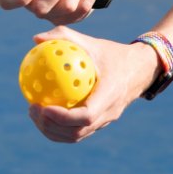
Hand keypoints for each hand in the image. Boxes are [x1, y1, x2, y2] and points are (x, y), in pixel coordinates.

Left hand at [27, 26, 161, 142]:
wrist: (140, 69)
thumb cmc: (112, 53)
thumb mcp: (91, 42)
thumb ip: (64, 37)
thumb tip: (35, 39)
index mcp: (110, 95)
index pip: (86, 116)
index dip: (63, 117)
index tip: (43, 107)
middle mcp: (109, 113)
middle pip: (77, 132)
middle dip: (51, 126)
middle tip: (32, 109)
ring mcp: (105, 121)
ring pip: (76, 136)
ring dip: (52, 130)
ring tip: (33, 113)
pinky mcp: (100, 123)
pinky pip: (77, 131)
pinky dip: (58, 128)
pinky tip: (42, 113)